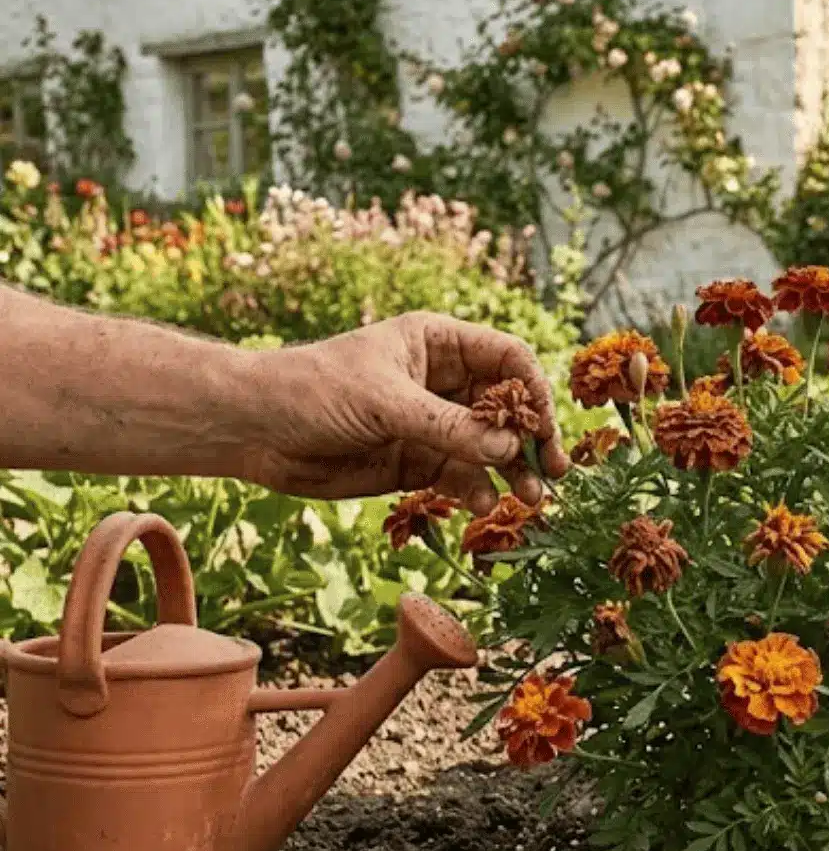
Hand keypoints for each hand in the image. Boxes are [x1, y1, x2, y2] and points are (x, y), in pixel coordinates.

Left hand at [238, 312, 569, 512]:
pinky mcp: (417, 464)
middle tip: (554, 471)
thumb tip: (511, 447)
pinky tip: (484, 507)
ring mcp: (433, 425)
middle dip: (532, 439)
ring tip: (528, 500)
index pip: (509, 358)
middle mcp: (444, 383)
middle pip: (509, 408)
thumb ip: (450, 427)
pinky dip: (479, 493)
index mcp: (439, 344)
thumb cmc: (313, 390)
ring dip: (514, 473)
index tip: (543, 426)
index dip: (533, 390)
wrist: (253, 430)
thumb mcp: (386, 402)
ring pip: (492, 448)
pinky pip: (463, 478)